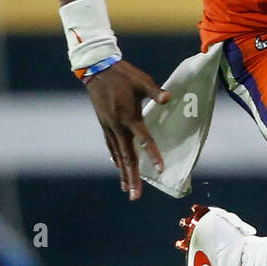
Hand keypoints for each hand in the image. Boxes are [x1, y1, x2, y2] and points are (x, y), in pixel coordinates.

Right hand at [84, 60, 169, 199]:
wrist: (97, 70)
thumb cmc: (123, 75)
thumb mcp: (142, 81)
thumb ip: (156, 92)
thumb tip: (169, 98)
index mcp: (129, 117)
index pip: (144, 141)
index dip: (153, 156)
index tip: (160, 170)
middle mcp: (118, 126)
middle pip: (127, 157)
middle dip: (132, 178)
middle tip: (136, 196)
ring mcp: (109, 127)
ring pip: (118, 155)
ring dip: (123, 173)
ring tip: (128, 189)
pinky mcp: (104, 124)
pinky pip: (111, 146)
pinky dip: (116, 159)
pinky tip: (118, 167)